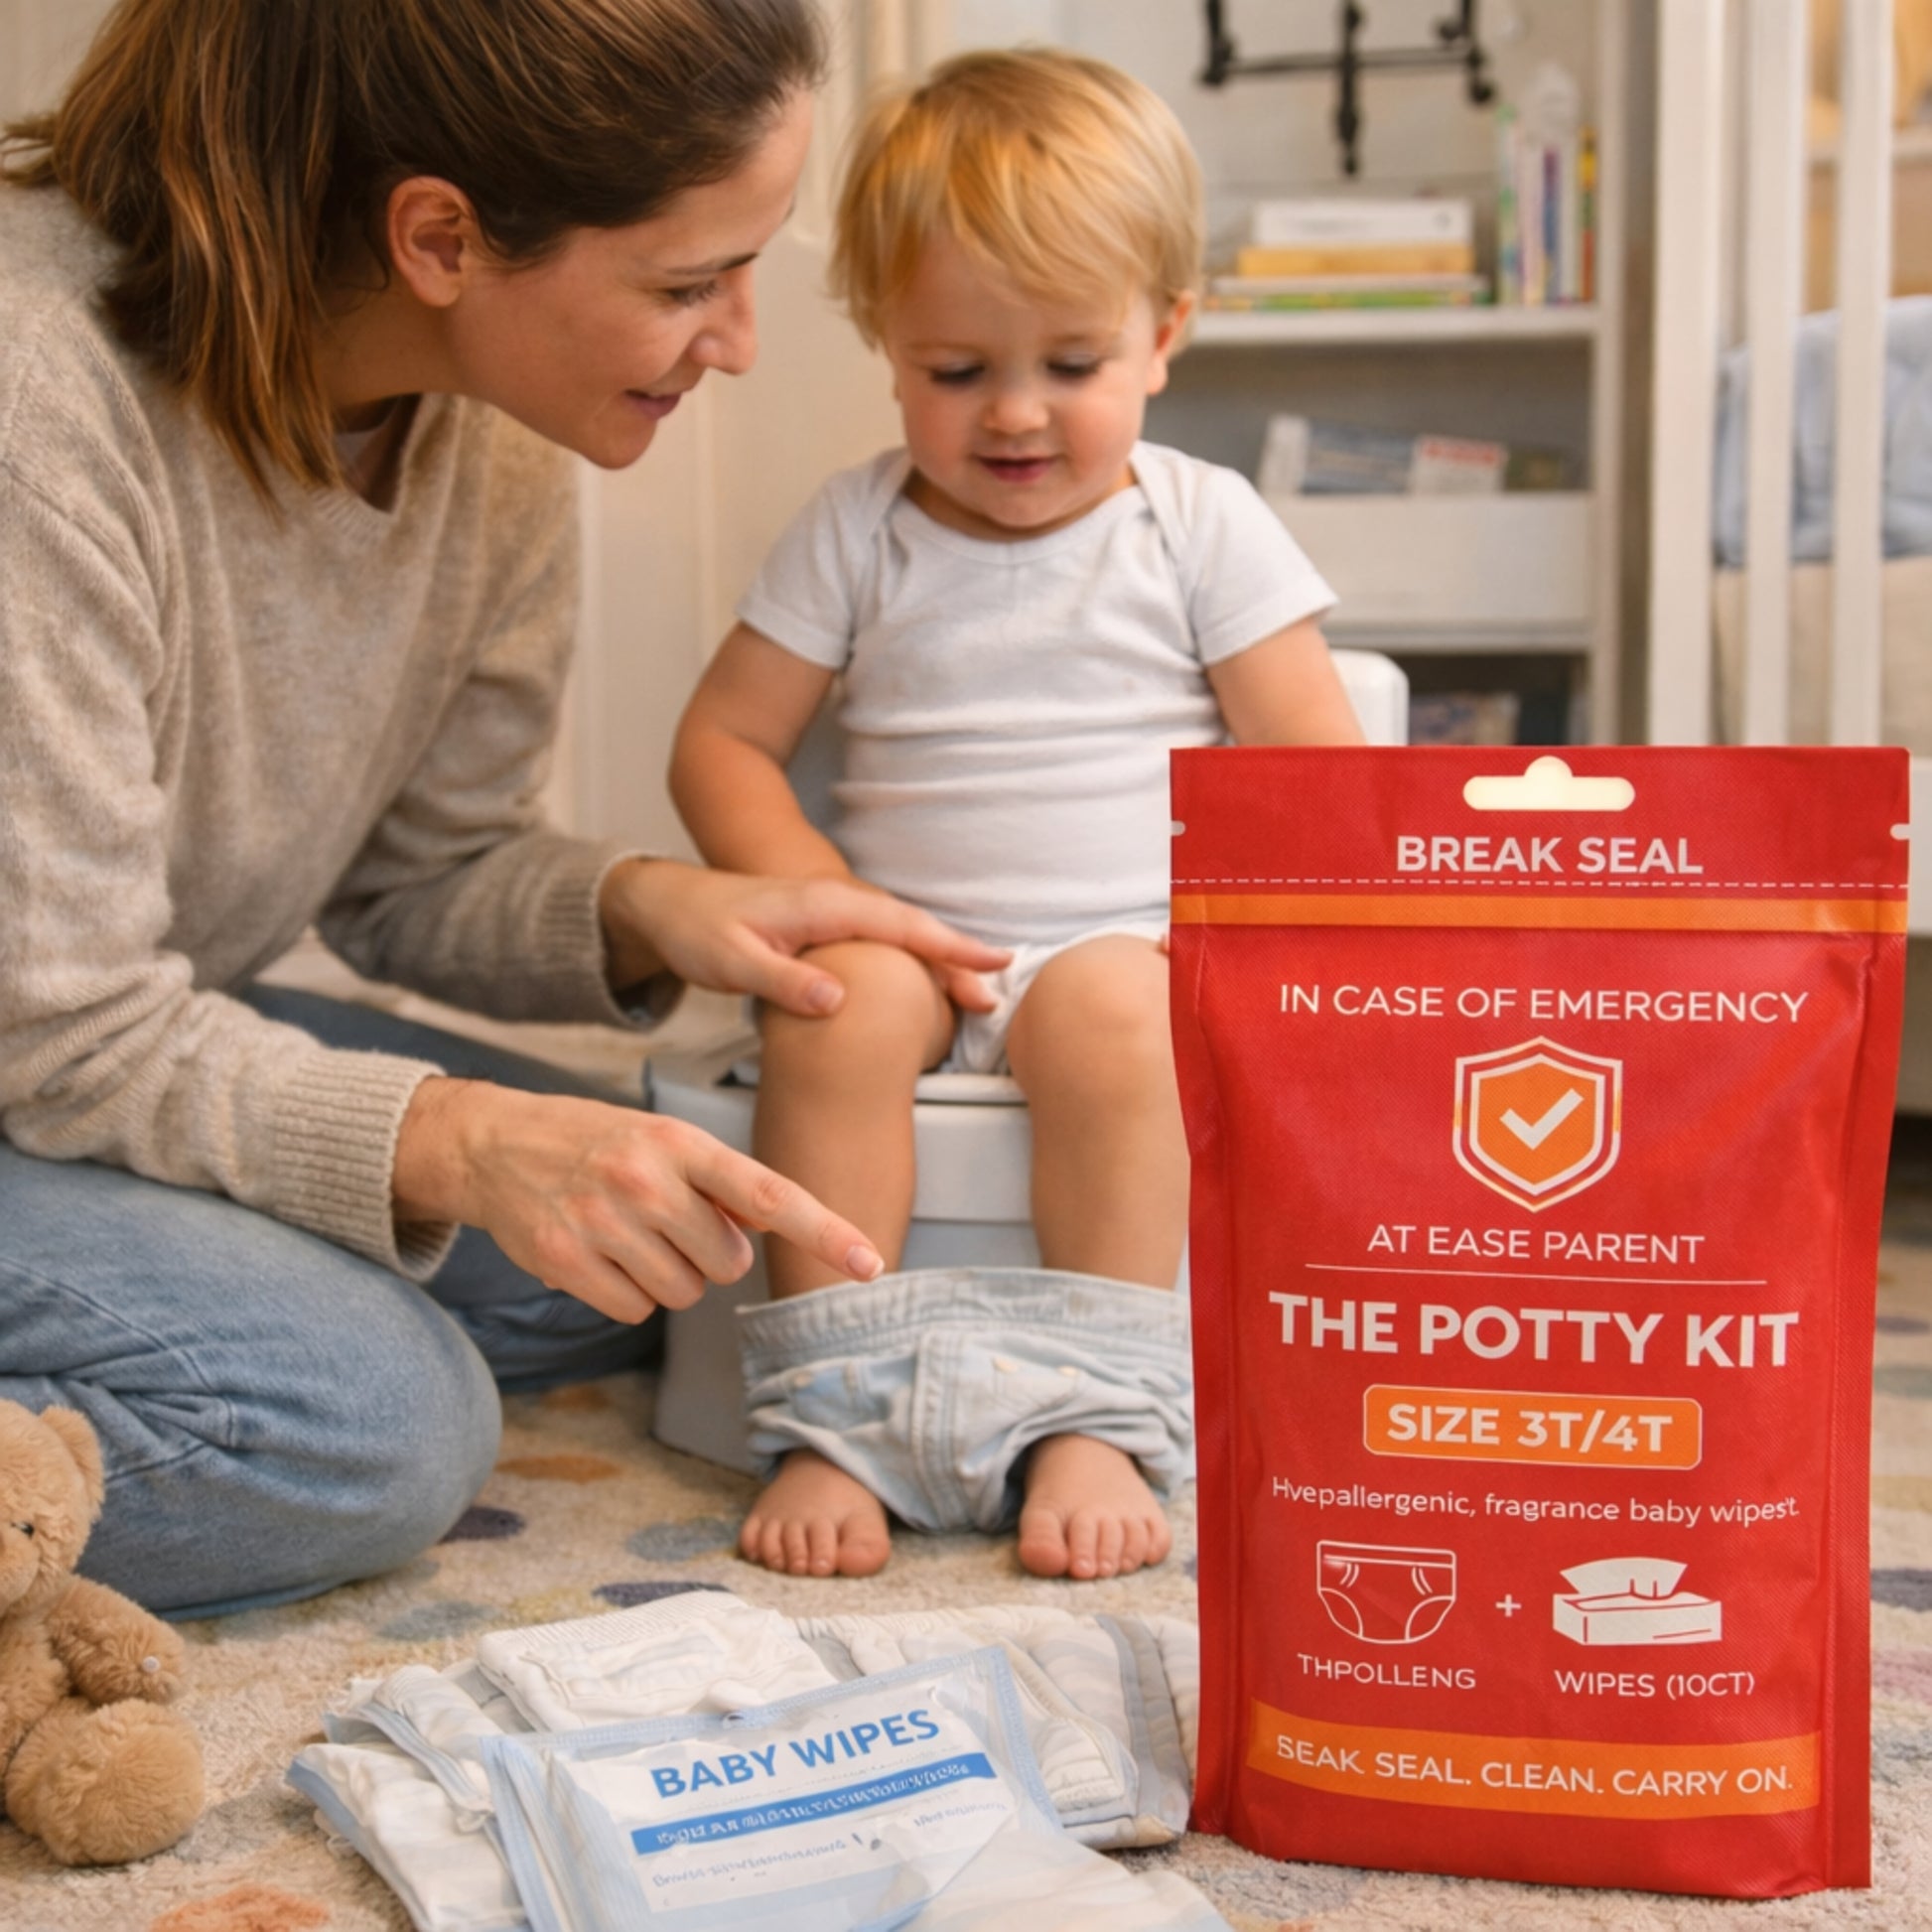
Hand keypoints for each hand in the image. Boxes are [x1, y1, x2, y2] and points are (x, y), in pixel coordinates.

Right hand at [396, 1080, 885, 1322]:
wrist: (495, 1143)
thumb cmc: (598, 1142)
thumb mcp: (664, 1140)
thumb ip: (721, 1183)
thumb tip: (766, 1230)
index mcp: (681, 1143)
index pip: (771, 1195)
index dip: (825, 1231)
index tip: (869, 1262)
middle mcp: (645, 1179)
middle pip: (726, 1263)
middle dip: (709, 1255)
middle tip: (668, 1223)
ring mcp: (602, 1221)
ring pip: (682, 1293)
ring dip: (667, 1276)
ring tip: (630, 1234)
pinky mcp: (565, 1259)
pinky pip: (634, 1310)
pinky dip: (626, 1293)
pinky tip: (601, 1255)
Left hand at [600, 860, 1009, 1017]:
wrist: (668, 905)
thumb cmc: (697, 930)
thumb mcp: (733, 962)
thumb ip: (784, 981)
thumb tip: (838, 1000)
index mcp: (823, 906)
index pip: (902, 926)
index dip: (949, 948)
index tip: (991, 964)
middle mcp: (836, 902)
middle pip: (912, 930)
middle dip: (957, 960)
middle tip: (995, 996)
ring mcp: (832, 912)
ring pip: (900, 934)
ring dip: (938, 960)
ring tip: (974, 994)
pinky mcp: (825, 925)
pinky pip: (881, 939)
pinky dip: (910, 957)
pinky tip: (922, 980)